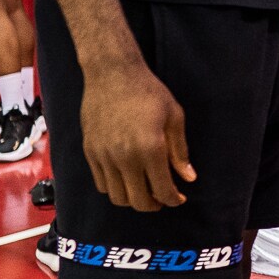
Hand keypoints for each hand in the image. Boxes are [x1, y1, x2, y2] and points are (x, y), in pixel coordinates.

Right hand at [80, 60, 195, 212]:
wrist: (111, 73)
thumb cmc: (148, 91)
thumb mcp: (174, 117)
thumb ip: (180, 151)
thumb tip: (189, 178)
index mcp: (150, 149)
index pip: (162, 190)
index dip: (174, 200)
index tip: (179, 198)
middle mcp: (124, 157)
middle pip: (138, 201)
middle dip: (154, 205)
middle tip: (163, 197)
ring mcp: (104, 156)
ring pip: (117, 197)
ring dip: (133, 200)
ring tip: (144, 190)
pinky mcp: (90, 152)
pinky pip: (101, 184)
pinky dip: (115, 188)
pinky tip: (127, 178)